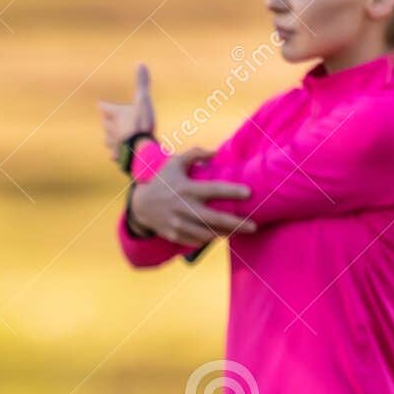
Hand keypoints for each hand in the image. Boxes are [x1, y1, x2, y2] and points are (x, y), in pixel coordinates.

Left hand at [98, 62, 155, 152]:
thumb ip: (142, 84)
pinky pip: (116, 155)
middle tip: (106, 121)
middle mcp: (111, 130)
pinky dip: (118, 154)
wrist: (139, 151)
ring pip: (108, 140)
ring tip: (110, 138)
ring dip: (110, 138)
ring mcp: (114, 145)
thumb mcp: (143, 100)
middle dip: (107, 122)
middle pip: (106, 125)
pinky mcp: (120, 158)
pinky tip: (117, 157)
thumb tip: (140, 62)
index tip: (101, 105)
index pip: (105, 108)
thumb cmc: (140, 124)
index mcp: (116, 115)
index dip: (104, 106)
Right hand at [129, 148, 255, 243]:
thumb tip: (215, 153)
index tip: (249, 193)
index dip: (232, 191)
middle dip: (236, 224)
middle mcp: (183, 207)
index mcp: (186, 188)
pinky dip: (209, 239)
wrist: (140, 206)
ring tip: (237, 231)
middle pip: (215, 218)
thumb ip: (194, 154)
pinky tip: (218, 235)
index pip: (213, 190)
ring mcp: (178, 223)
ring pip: (207, 233)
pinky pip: (196, 241)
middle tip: (254, 226)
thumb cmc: (162, 181)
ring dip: (225, 233)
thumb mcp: (174, 163)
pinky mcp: (174, 234)